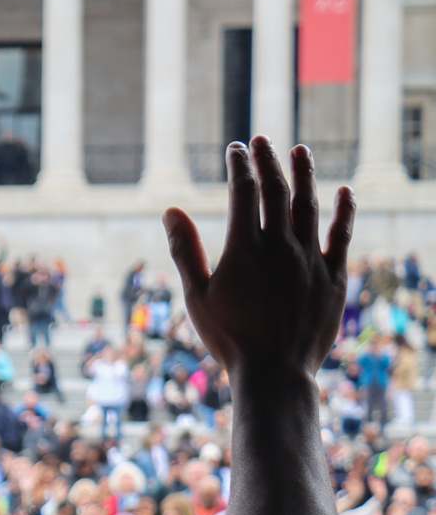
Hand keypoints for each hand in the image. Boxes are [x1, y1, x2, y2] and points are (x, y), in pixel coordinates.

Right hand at [163, 138, 352, 382]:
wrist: (275, 372)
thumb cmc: (229, 337)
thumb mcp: (196, 295)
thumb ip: (185, 250)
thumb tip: (170, 211)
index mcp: (245, 248)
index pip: (243, 191)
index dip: (239, 165)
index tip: (235, 149)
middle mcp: (281, 245)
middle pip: (276, 190)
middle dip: (267, 161)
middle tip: (261, 141)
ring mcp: (310, 259)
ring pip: (309, 205)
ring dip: (304, 174)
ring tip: (300, 151)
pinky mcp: (333, 275)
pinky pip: (341, 235)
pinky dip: (344, 211)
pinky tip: (343, 192)